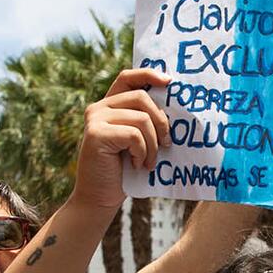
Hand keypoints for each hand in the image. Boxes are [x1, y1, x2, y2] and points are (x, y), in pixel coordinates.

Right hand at [71, 70, 170, 212]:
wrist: (99, 198)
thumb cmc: (124, 172)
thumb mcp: (138, 141)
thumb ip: (147, 122)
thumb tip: (176, 109)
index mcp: (109, 106)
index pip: (128, 77)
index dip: (149, 74)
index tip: (170, 82)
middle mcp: (99, 108)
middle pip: (142, 98)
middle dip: (161, 122)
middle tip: (166, 144)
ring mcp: (95, 119)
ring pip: (141, 118)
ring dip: (153, 144)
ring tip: (149, 162)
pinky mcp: (96, 134)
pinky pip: (134, 135)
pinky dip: (142, 152)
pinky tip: (137, 165)